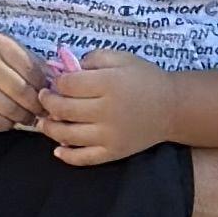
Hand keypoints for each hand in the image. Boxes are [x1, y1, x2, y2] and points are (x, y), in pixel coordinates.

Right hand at [0, 32, 44, 132]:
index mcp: (0, 46)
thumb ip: (32, 64)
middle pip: (20, 91)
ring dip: (24, 117)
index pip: (31, 70)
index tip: (49, 94)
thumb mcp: (9, 50)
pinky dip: (7, 124)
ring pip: (9, 109)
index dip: (44, 87)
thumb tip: (55, 85)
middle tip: (43, 110)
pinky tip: (11, 119)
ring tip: (29, 116)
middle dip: (37, 105)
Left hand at [43, 48, 181, 165]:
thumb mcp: (121, 58)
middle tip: (45, 97)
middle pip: (63, 109)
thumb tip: (64, 69)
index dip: (55, 82)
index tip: (55, 81)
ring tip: (45, 121)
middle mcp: (108, 111)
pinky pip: (84, 158)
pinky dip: (66, 155)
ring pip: (67, 135)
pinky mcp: (114, 152)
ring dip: (50, 128)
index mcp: (109, 84)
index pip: (68, 85)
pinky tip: (58, 148)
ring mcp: (110, 135)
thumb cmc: (144, 79)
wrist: (172, 107)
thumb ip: (92, 58)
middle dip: (48, 102)